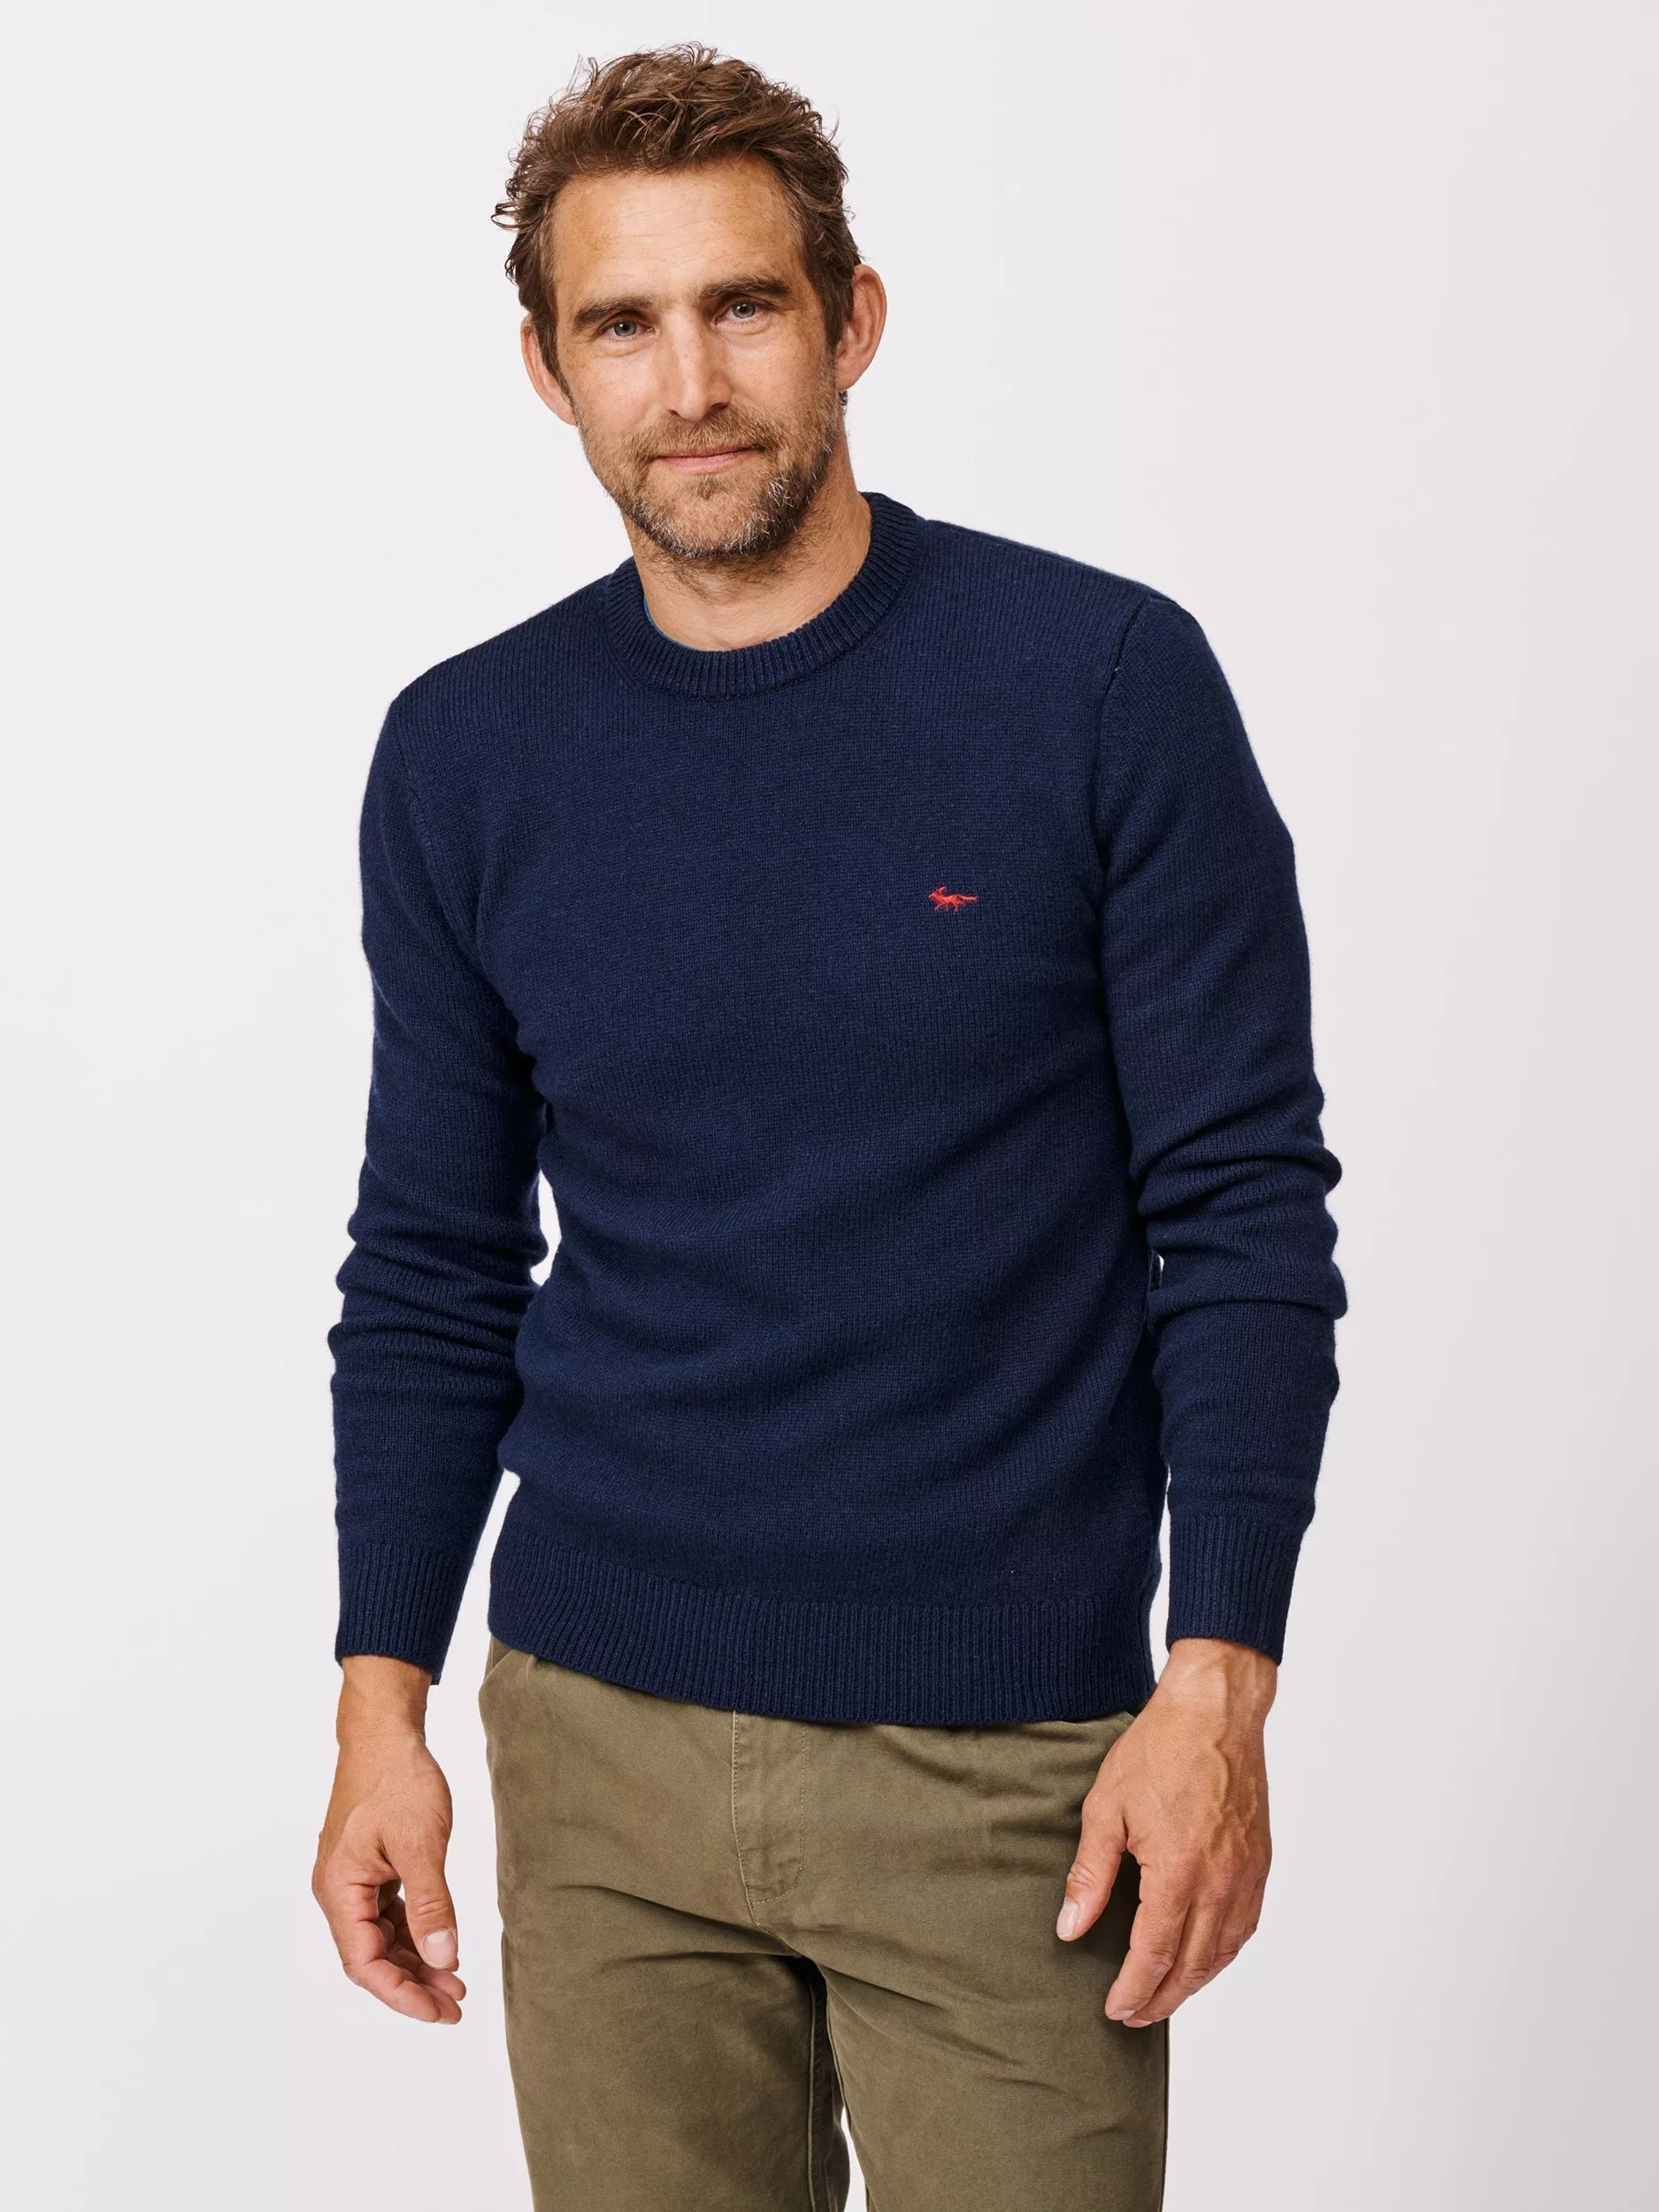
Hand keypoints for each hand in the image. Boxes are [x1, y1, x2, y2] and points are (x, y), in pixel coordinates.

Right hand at [312, 1655, 465, 2024]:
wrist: (385, 1733)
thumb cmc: (397, 1779)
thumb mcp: (420, 1844)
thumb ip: (430, 1904)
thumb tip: (443, 1957)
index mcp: (338, 1890)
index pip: (364, 1963)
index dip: (401, 1994)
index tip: (439, 2011)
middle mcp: (338, 1891)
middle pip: (372, 1957)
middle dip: (413, 1984)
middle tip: (457, 2002)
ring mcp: (353, 1880)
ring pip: (381, 1938)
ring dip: (416, 1961)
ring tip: (456, 1980)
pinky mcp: (369, 1869)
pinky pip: (388, 1915)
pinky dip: (414, 1932)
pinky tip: (441, 1942)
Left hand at [1055, 1636, 1275, 2025]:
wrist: (1215, 1711)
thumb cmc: (1159, 1749)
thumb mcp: (1106, 1808)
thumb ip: (1090, 1874)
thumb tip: (1070, 1927)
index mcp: (1178, 1872)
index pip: (1153, 1955)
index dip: (1133, 1990)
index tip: (1114, 2009)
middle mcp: (1220, 1883)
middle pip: (1191, 1966)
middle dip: (1161, 1998)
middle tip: (1133, 2015)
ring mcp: (1246, 1875)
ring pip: (1223, 1953)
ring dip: (1193, 1983)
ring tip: (1164, 1996)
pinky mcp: (1260, 1863)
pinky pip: (1245, 1927)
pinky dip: (1223, 1954)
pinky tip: (1204, 1958)